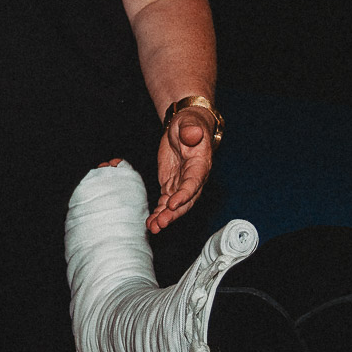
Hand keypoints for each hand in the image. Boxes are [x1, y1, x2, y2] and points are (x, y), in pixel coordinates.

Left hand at [148, 107, 213, 232]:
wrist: (184, 126)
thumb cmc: (189, 124)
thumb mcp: (189, 123)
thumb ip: (191, 130)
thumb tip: (192, 134)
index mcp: (200, 165)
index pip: (193, 183)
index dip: (184, 195)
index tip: (172, 204)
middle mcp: (193, 179)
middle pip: (185, 201)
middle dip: (173, 214)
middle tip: (161, 223)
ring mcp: (181, 184)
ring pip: (175, 205)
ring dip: (165, 218)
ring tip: (153, 228)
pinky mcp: (171, 186)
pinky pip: (165, 203)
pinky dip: (159, 213)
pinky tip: (151, 222)